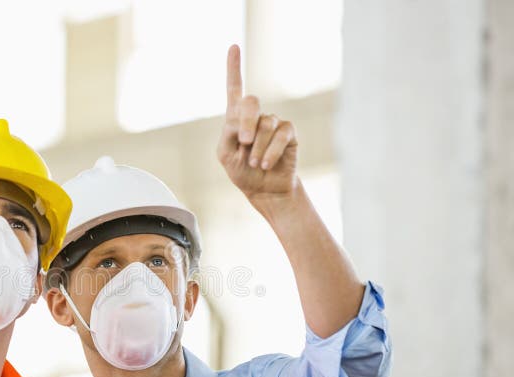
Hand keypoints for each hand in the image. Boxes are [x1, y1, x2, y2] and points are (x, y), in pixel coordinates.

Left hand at [217, 45, 298, 206]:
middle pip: (250, 102)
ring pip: (265, 124)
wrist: (264, 190)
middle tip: (243, 141)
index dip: (233, 68)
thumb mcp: (225, 155)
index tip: (234, 47)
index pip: (234, 89)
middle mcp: (256, 116)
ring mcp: (274, 123)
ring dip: (257, 148)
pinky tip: (266, 164)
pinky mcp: (289, 133)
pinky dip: (270, 151)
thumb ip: (228, 134)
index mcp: (236, 119)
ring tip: (255, 163)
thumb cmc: (242, 172)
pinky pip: (281, 134)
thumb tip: (242, 120)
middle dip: (245, 121)